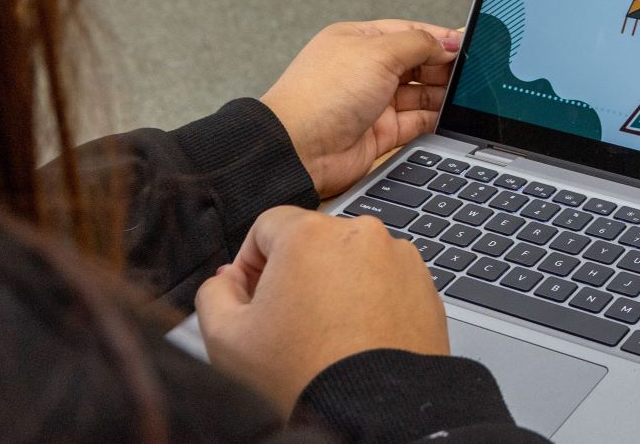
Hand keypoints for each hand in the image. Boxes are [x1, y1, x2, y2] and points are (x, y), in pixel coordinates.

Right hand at [195, 206, 449, 414]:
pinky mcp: (426, 286)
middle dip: (295, 274)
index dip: (250, 261)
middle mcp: (361, 234)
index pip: (267, 225)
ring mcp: (400, 259)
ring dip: (335, 286)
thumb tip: (228, 280)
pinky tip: (358, 338)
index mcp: (309, 234)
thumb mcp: (226, 339)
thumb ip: (214, 295)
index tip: (251, 296)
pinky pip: (387, 282)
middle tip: (287, 322)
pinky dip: (371, 301)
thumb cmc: (303, 376)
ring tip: (326, 336)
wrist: (375, 414)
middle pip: (313, 241)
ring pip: (352, 261)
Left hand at [261, 20, 461, 196]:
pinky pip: (416, 122)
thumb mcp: (377, 53)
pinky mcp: (381, 133)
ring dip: (442, 94)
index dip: (438, 38)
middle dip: (443, 66)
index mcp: (359, 41)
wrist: (299, 149)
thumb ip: (418, 44)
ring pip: (420, 94)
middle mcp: (366, 70)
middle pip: (417, 63)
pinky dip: (434, 119)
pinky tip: (450, 116)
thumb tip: (446, 42)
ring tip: (465, 94)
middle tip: (470, 71)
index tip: (465, 44)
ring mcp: (373, 102)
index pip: (408, 32)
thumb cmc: (322, 96)